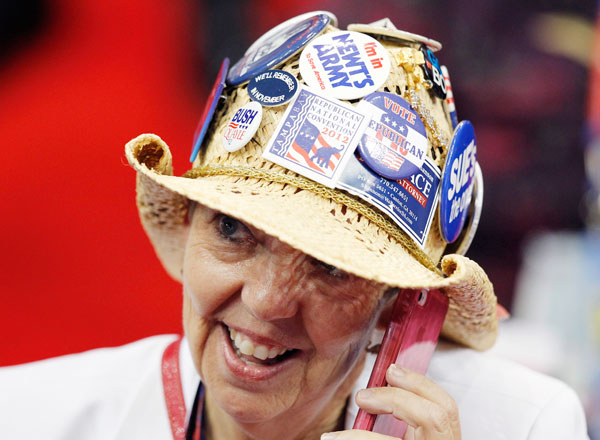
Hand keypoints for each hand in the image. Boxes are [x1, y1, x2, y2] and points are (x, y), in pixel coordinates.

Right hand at [321, 365, 460, 439]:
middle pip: (432, 417)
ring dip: (414, 384)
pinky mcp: (451, 438)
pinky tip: (404, 382)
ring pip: (445, 407)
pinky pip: (444, 407)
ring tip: (389, 372)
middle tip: (361, 398)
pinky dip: (423, 390)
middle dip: (396, 399)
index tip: (332, 439)